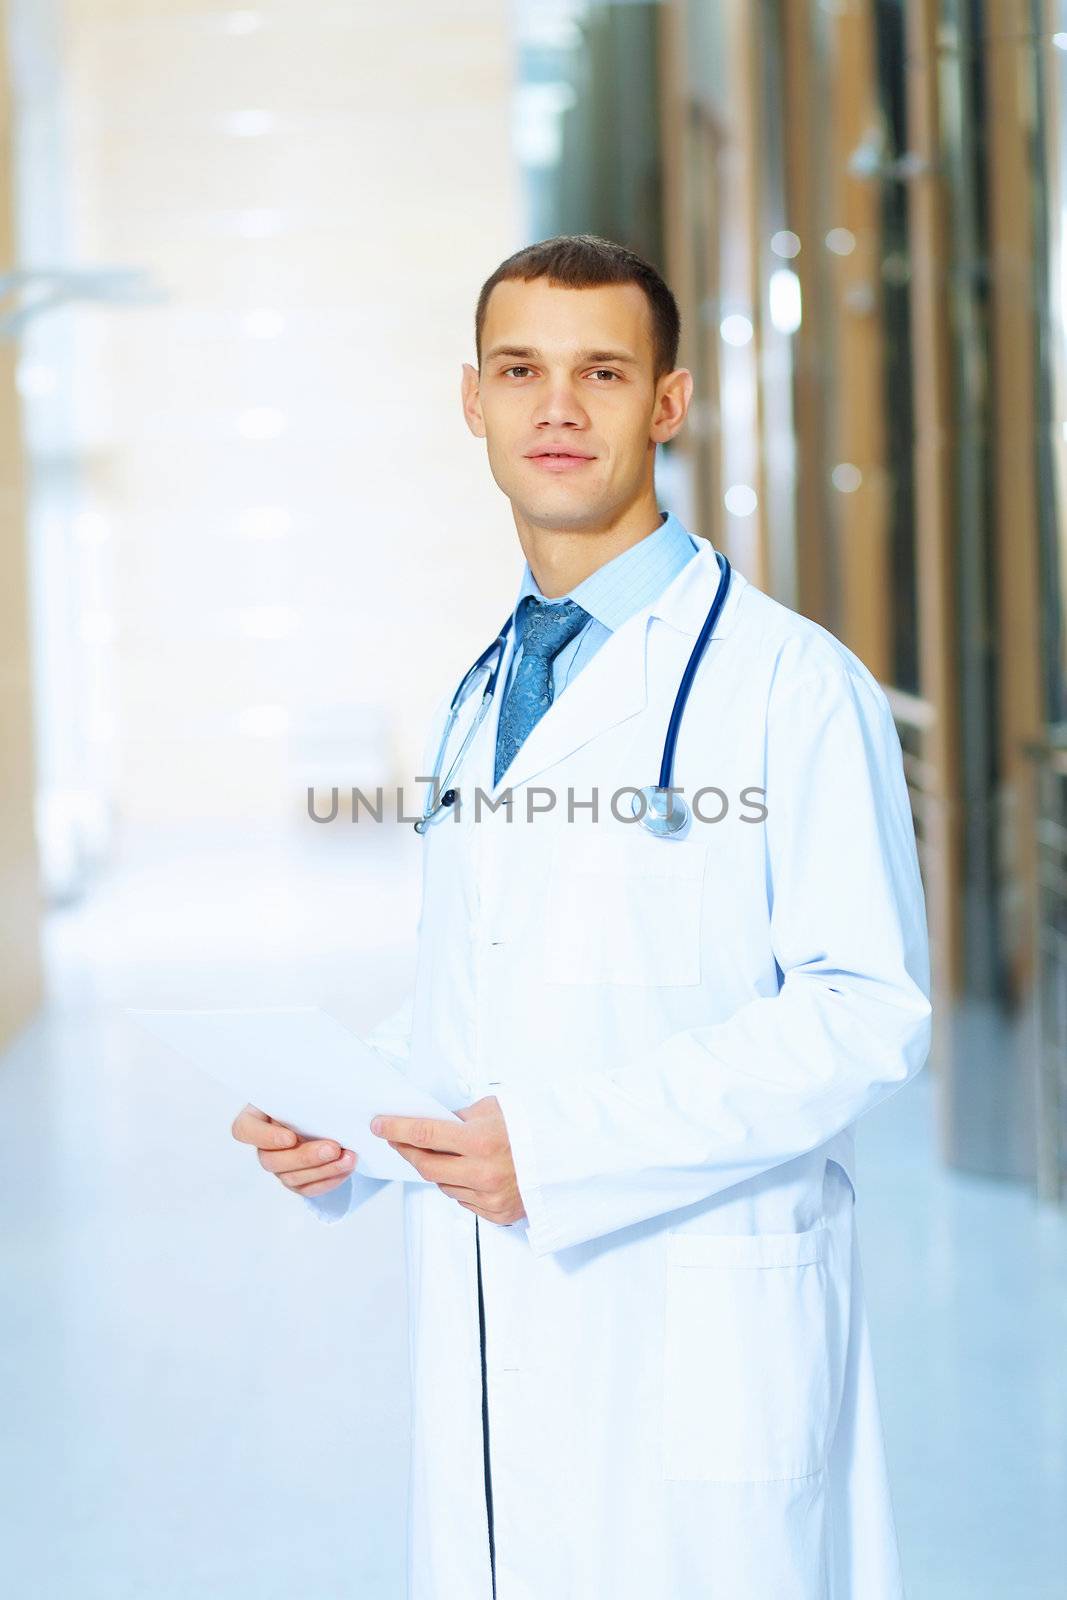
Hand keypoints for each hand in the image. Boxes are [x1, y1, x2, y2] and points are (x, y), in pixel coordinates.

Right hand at [231, 1103, 357, 1196]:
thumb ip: (322, 1091)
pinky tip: (345, 1168)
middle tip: (333, 1148)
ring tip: (349, 1158)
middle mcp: (265, 1143)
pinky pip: (308, 1189)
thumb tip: (351, 1109)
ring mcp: (280, 1164)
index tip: (290, 1137)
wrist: (335, 1110)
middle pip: (270, 1160)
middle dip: (304, 1157)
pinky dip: (329, 1180)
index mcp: (260, 1114)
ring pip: (291, 1178)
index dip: (263, 1137)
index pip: (244, 1129)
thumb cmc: (319, 1091)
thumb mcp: (317, 1084)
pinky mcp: (297, 1180)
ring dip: (323, 1170)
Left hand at [370, 1096, 525, 1225]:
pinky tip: (467, 1172)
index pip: (425, 1135)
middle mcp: (482, 1172)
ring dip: (436, 1170)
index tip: (379, 1124)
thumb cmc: (533, 1128)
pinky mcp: (497, 1214)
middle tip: (396, 1139)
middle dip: (407, 1151)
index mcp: (481, 1141)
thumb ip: (462, 1118)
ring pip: (444, 1186)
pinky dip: (459, 1185)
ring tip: (441, 1154)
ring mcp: (489, 1197)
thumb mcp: (496, 1110)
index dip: (397, 1129)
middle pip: (427, 1167)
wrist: (570, 1158)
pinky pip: (464, 1200)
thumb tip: (433, 1124)